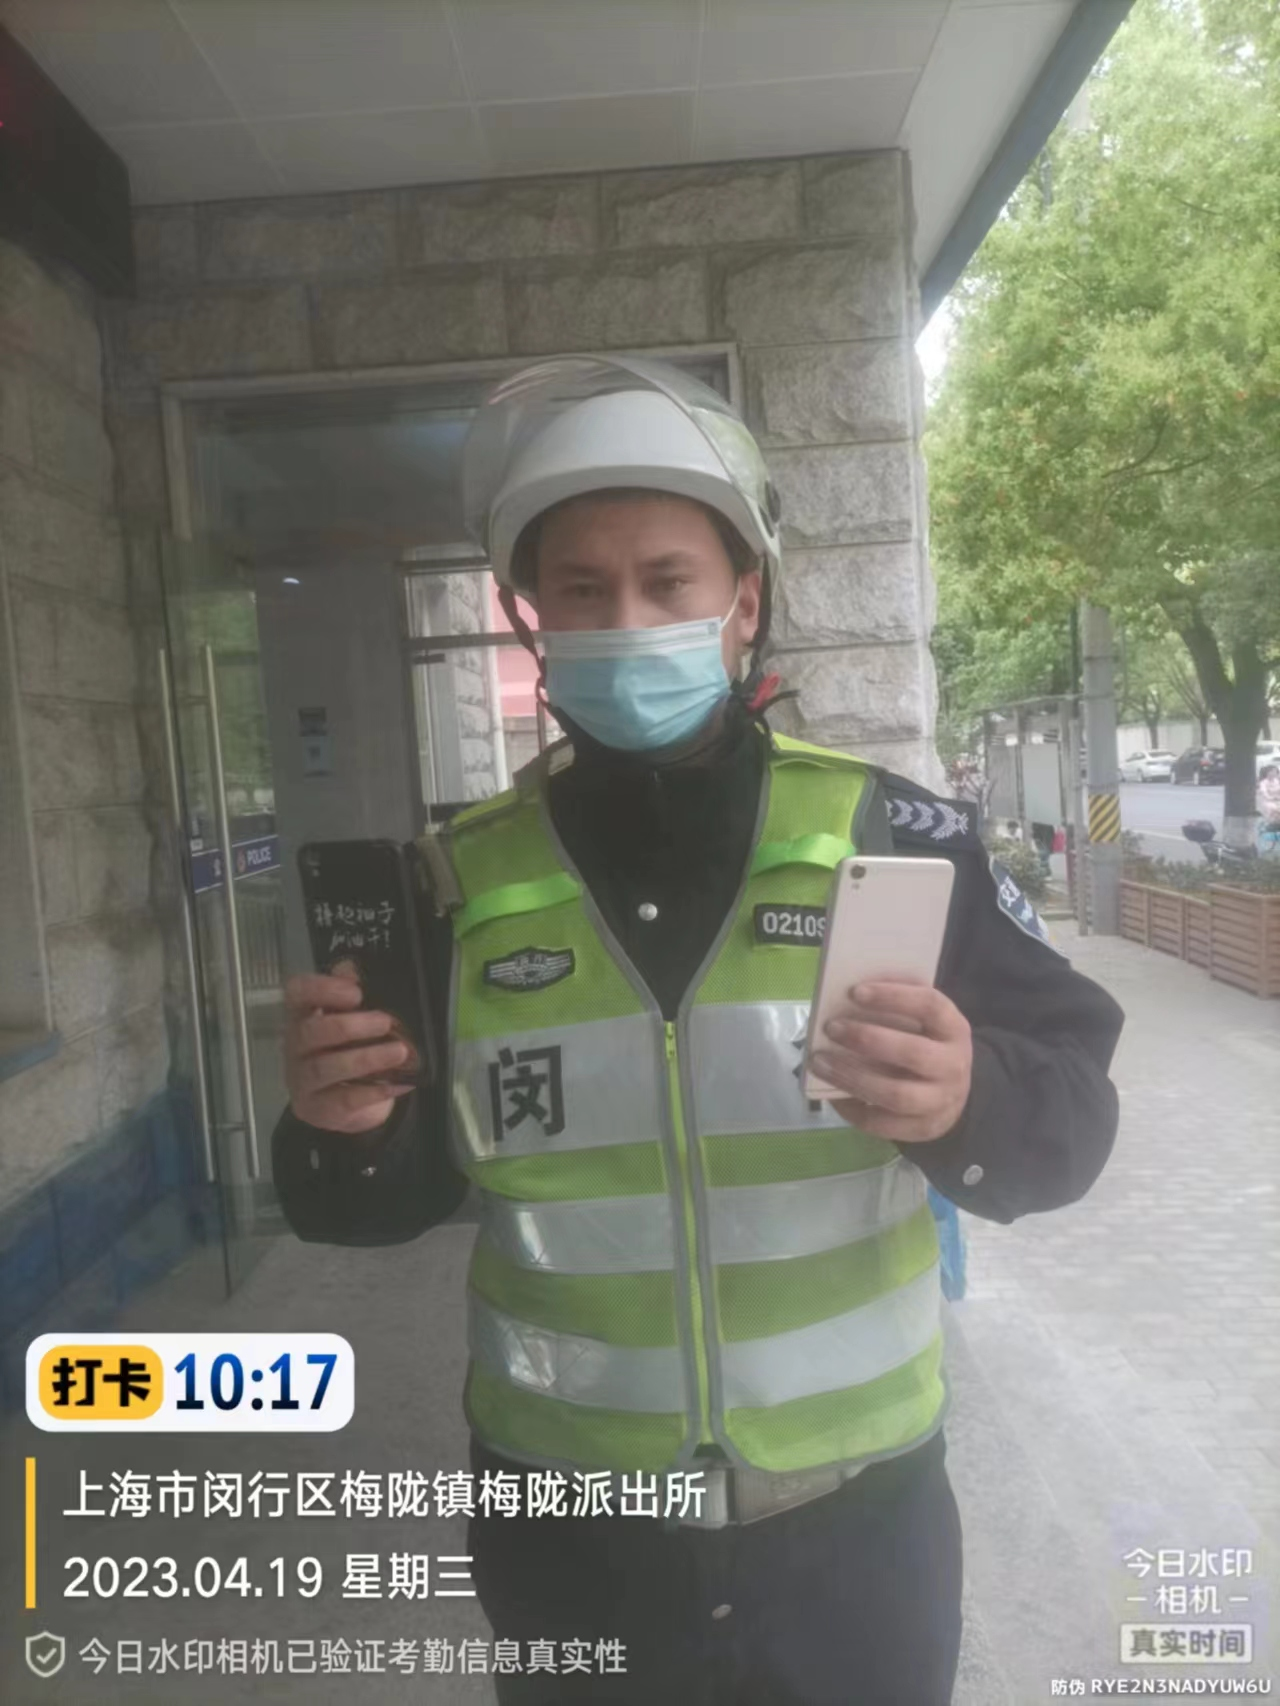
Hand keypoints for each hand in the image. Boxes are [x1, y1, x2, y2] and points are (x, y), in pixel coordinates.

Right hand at [283, 961, 414, 1134]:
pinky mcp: (317, 1109)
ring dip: (365, 1058)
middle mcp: (295, 1047)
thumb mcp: (353, 1020)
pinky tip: (396, 1084)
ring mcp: (302, 1080)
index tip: (356, 992)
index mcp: (302, 1016)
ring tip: (399, 1052)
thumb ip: (351, 994)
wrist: (345, 1104)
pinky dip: (371, 1092)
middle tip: (385, 1022)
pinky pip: (342, 1100)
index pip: (297, 994)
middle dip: (349, 1026)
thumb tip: (352, 968)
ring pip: (324, 1067)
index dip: (321, 989)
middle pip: (310, 1032)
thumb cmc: (348, 1051)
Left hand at [807, 981, 972, 1143]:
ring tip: (820, 1061)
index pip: (931, 1006)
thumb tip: (849, 996)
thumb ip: (897, 1008)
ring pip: (895, 1094)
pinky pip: (883, 1123)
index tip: (855, 992)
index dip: (894, 996)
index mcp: (954, 1029)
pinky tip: (831, 1093)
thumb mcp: (924, 1022)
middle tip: (831, 1028)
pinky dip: (852, 1109)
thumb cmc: (926, 1045)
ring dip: (852, 1077)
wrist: (954, 1094)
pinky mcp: (923, 1129)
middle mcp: (953, 1065)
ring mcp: (940, 1101)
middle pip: (913, 1053)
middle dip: (867, 1039)